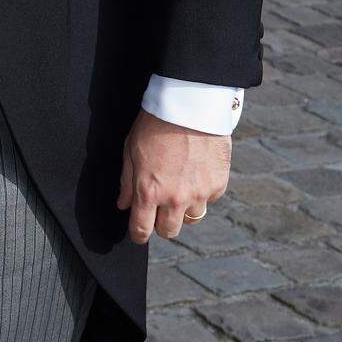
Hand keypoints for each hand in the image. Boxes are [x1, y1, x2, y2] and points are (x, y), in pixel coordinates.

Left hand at [117, 110, 231, 245]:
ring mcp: (199, 193)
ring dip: (184, 210)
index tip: (139, 233)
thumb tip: (124, 205)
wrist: (191, 106)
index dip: (138, 234)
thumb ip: (127, 182)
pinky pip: (209, 200)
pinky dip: (202, 192)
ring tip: (180, 188)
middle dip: (161, 224)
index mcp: (149, 192)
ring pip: (191, 218)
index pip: (142, 229)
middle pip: (169, 231)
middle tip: (159, 210)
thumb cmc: (155, 124)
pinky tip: (196, 173)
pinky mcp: (218, 184)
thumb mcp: (131, 151)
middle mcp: (175, 199)